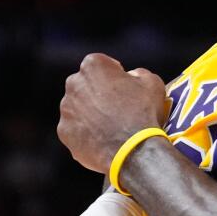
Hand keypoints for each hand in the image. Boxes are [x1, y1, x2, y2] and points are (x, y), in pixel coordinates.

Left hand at [58, 52, 168, 172]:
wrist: (135, 150)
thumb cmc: (144, 112)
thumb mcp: (152, 82)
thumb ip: (138, 73)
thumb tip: (131, 77)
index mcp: (93, 65)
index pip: (103, 65)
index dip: (115, 76)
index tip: (124, 88)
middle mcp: (74, 83)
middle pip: (85, 85)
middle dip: (98, 93)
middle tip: (116, 109)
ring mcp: (67, 109)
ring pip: (77, 108)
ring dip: (89, 114)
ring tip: (109, 128)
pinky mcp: (64, 132)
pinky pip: (75, 130)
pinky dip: (85, 134)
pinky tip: (102, 141)